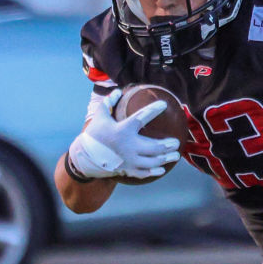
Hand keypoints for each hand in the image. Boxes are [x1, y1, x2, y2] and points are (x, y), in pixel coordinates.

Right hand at [66, 89, 180, 180]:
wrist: (86, 157)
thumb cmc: (95, 134)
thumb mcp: (100, 116)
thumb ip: (108, 103)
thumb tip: (117, 91)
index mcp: (122, 130)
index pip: (140, 117)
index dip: (153, 110)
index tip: (163, 104)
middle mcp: (127, 146)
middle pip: (153, 146)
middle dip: (167, 145)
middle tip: (176, 142)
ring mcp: (129, 160)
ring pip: (152, 161)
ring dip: (166, 158)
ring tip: (175, 155)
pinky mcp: (128, 169)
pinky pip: (144, 172)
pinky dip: (154, 171)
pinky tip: (162, 168)